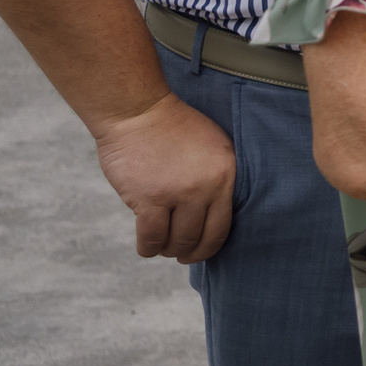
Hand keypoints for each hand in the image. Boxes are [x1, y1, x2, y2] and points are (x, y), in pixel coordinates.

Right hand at [93, 93, 235, 262]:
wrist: (139, 111)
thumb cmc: (174, 128)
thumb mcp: (214, 147)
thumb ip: (218, 178)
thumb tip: (215, 214)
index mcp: (226, 174)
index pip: (223, 226)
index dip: (210, 246)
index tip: (200, 251)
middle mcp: (206, 187)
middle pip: (199, 238)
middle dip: (188, 252)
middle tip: (180, 254)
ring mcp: (177, 193)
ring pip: (176, 241)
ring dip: (167, 250)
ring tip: (162, 246)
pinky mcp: (148, 198)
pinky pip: (152, 237)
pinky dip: (148, 247)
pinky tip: (146, 245)